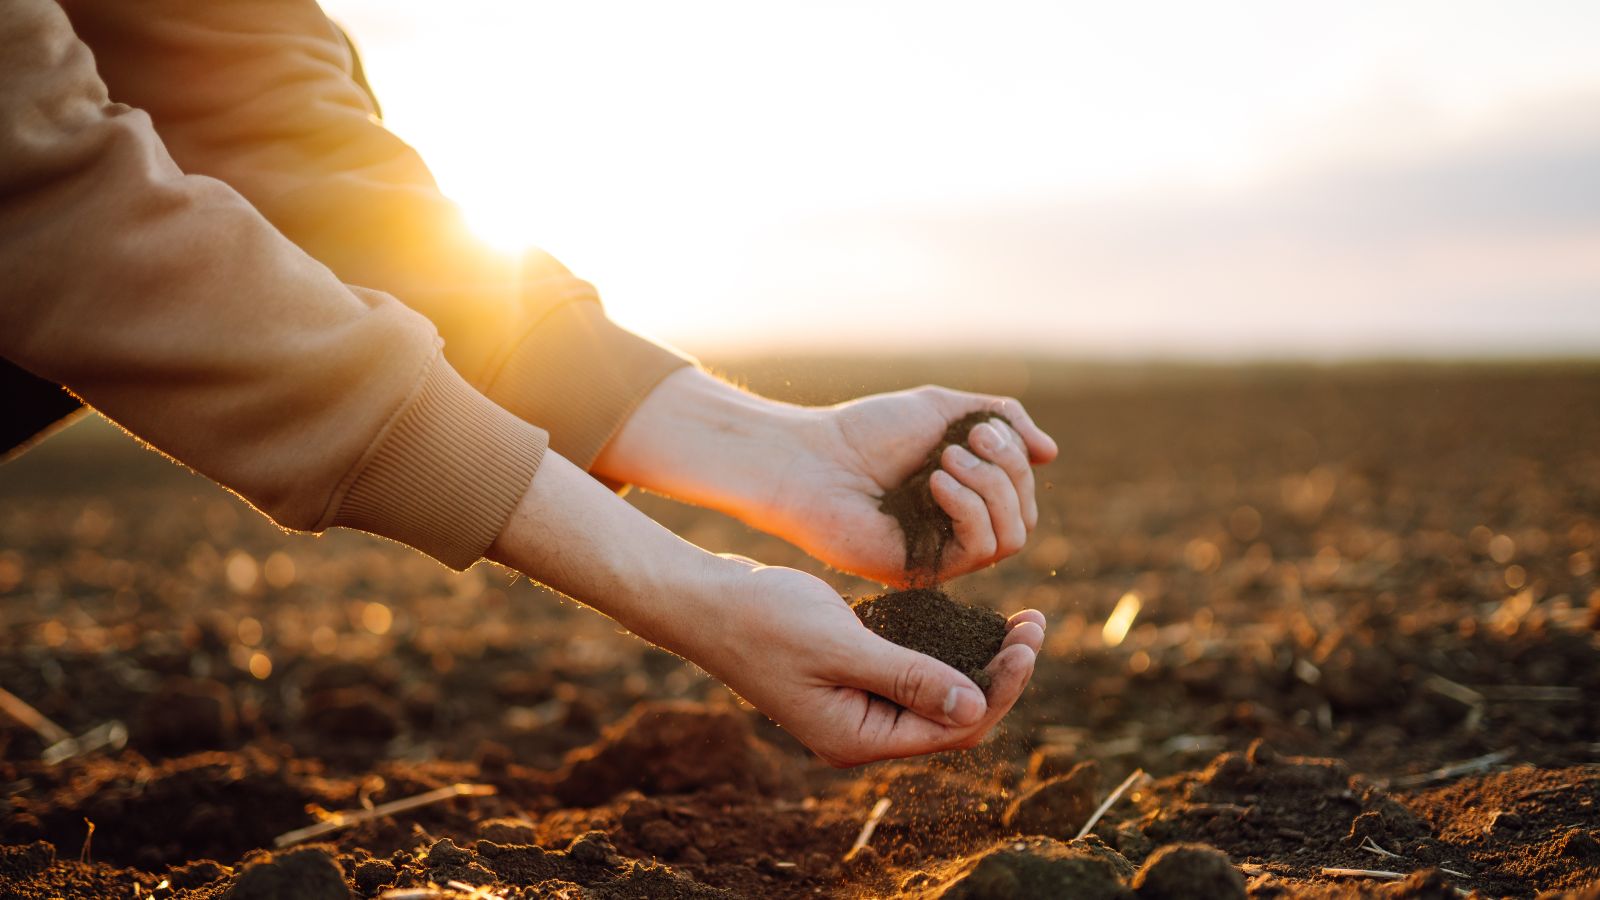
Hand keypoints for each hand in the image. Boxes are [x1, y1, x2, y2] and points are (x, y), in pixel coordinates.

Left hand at [593, 370, 1058, 585]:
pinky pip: (980, 550)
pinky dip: (970, 509)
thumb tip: (1051, 453)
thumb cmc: (866, 431)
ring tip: (946, 460)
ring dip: (991, 488)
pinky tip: (936, 482)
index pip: (1022, 492)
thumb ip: (1002, 420)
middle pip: (1025, 515)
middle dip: (1007, 471)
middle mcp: (957, 529)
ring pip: (1013, 537)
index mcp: (964, 495)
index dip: (1015, 459)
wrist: (810, 458)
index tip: (979, 428)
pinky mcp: (924, 571)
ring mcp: (942, 554)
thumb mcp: (944, 409)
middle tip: (966, 441)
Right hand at [673, 561, 1044, 766]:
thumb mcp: (841, 645)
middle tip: (1035, 623)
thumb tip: (976, 706)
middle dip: (1001, 674)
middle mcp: (862, 732)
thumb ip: (908, 677)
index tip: (1028, 640)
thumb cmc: (763, 620)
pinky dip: (947, 650)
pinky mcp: (852, 678)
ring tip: (1020, 621)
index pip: (954, 728)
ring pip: (938, 694)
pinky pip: (914, 674)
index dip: (1001, 688)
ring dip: (980, 661)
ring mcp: (856, 706)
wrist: (704, 601)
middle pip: (954, 717)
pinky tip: (972, 621)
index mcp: (859, 738)